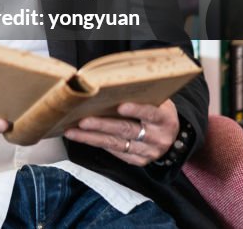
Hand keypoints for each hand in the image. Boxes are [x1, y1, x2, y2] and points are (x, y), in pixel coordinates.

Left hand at [62, 99, 178, 166]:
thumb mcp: (156, 100)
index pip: (151, 113)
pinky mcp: (139, 160)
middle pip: (127, 130)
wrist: (170, 134)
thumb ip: (140, 94)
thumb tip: (110, 83)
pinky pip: (116, 152)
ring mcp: (149, 151)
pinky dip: (99, 144)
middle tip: (83, 121)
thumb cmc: (156, 110)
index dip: (136, 110)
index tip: (120, 107)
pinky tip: (84, 138)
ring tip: (73, 131)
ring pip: (117, 144)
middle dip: (102, 125)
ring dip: (92, 137)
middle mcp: (159, 137)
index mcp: (165, 118)